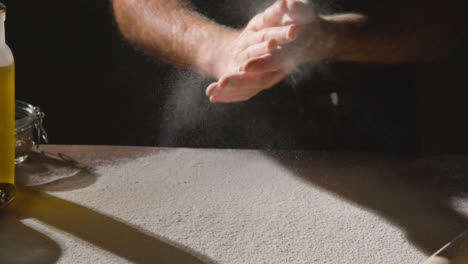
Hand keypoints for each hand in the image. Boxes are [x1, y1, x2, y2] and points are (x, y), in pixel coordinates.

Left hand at [206, 0, 322, 102]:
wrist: (305, 35)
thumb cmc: (301, 19)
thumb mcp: (300, 11)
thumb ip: (296, 9)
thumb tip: (287, 2)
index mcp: (289, 55)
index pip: (275, 62)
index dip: (261, 64)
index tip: (244, 66)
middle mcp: (278, 70)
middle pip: (259, 80)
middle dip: (240, 82)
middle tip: (222, 82)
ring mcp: (269, 77)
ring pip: (249, 89)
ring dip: (230, 92)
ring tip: (210, 92)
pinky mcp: (259, 80)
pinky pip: (244, 92)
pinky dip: (229, 95)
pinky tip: (212, 98)